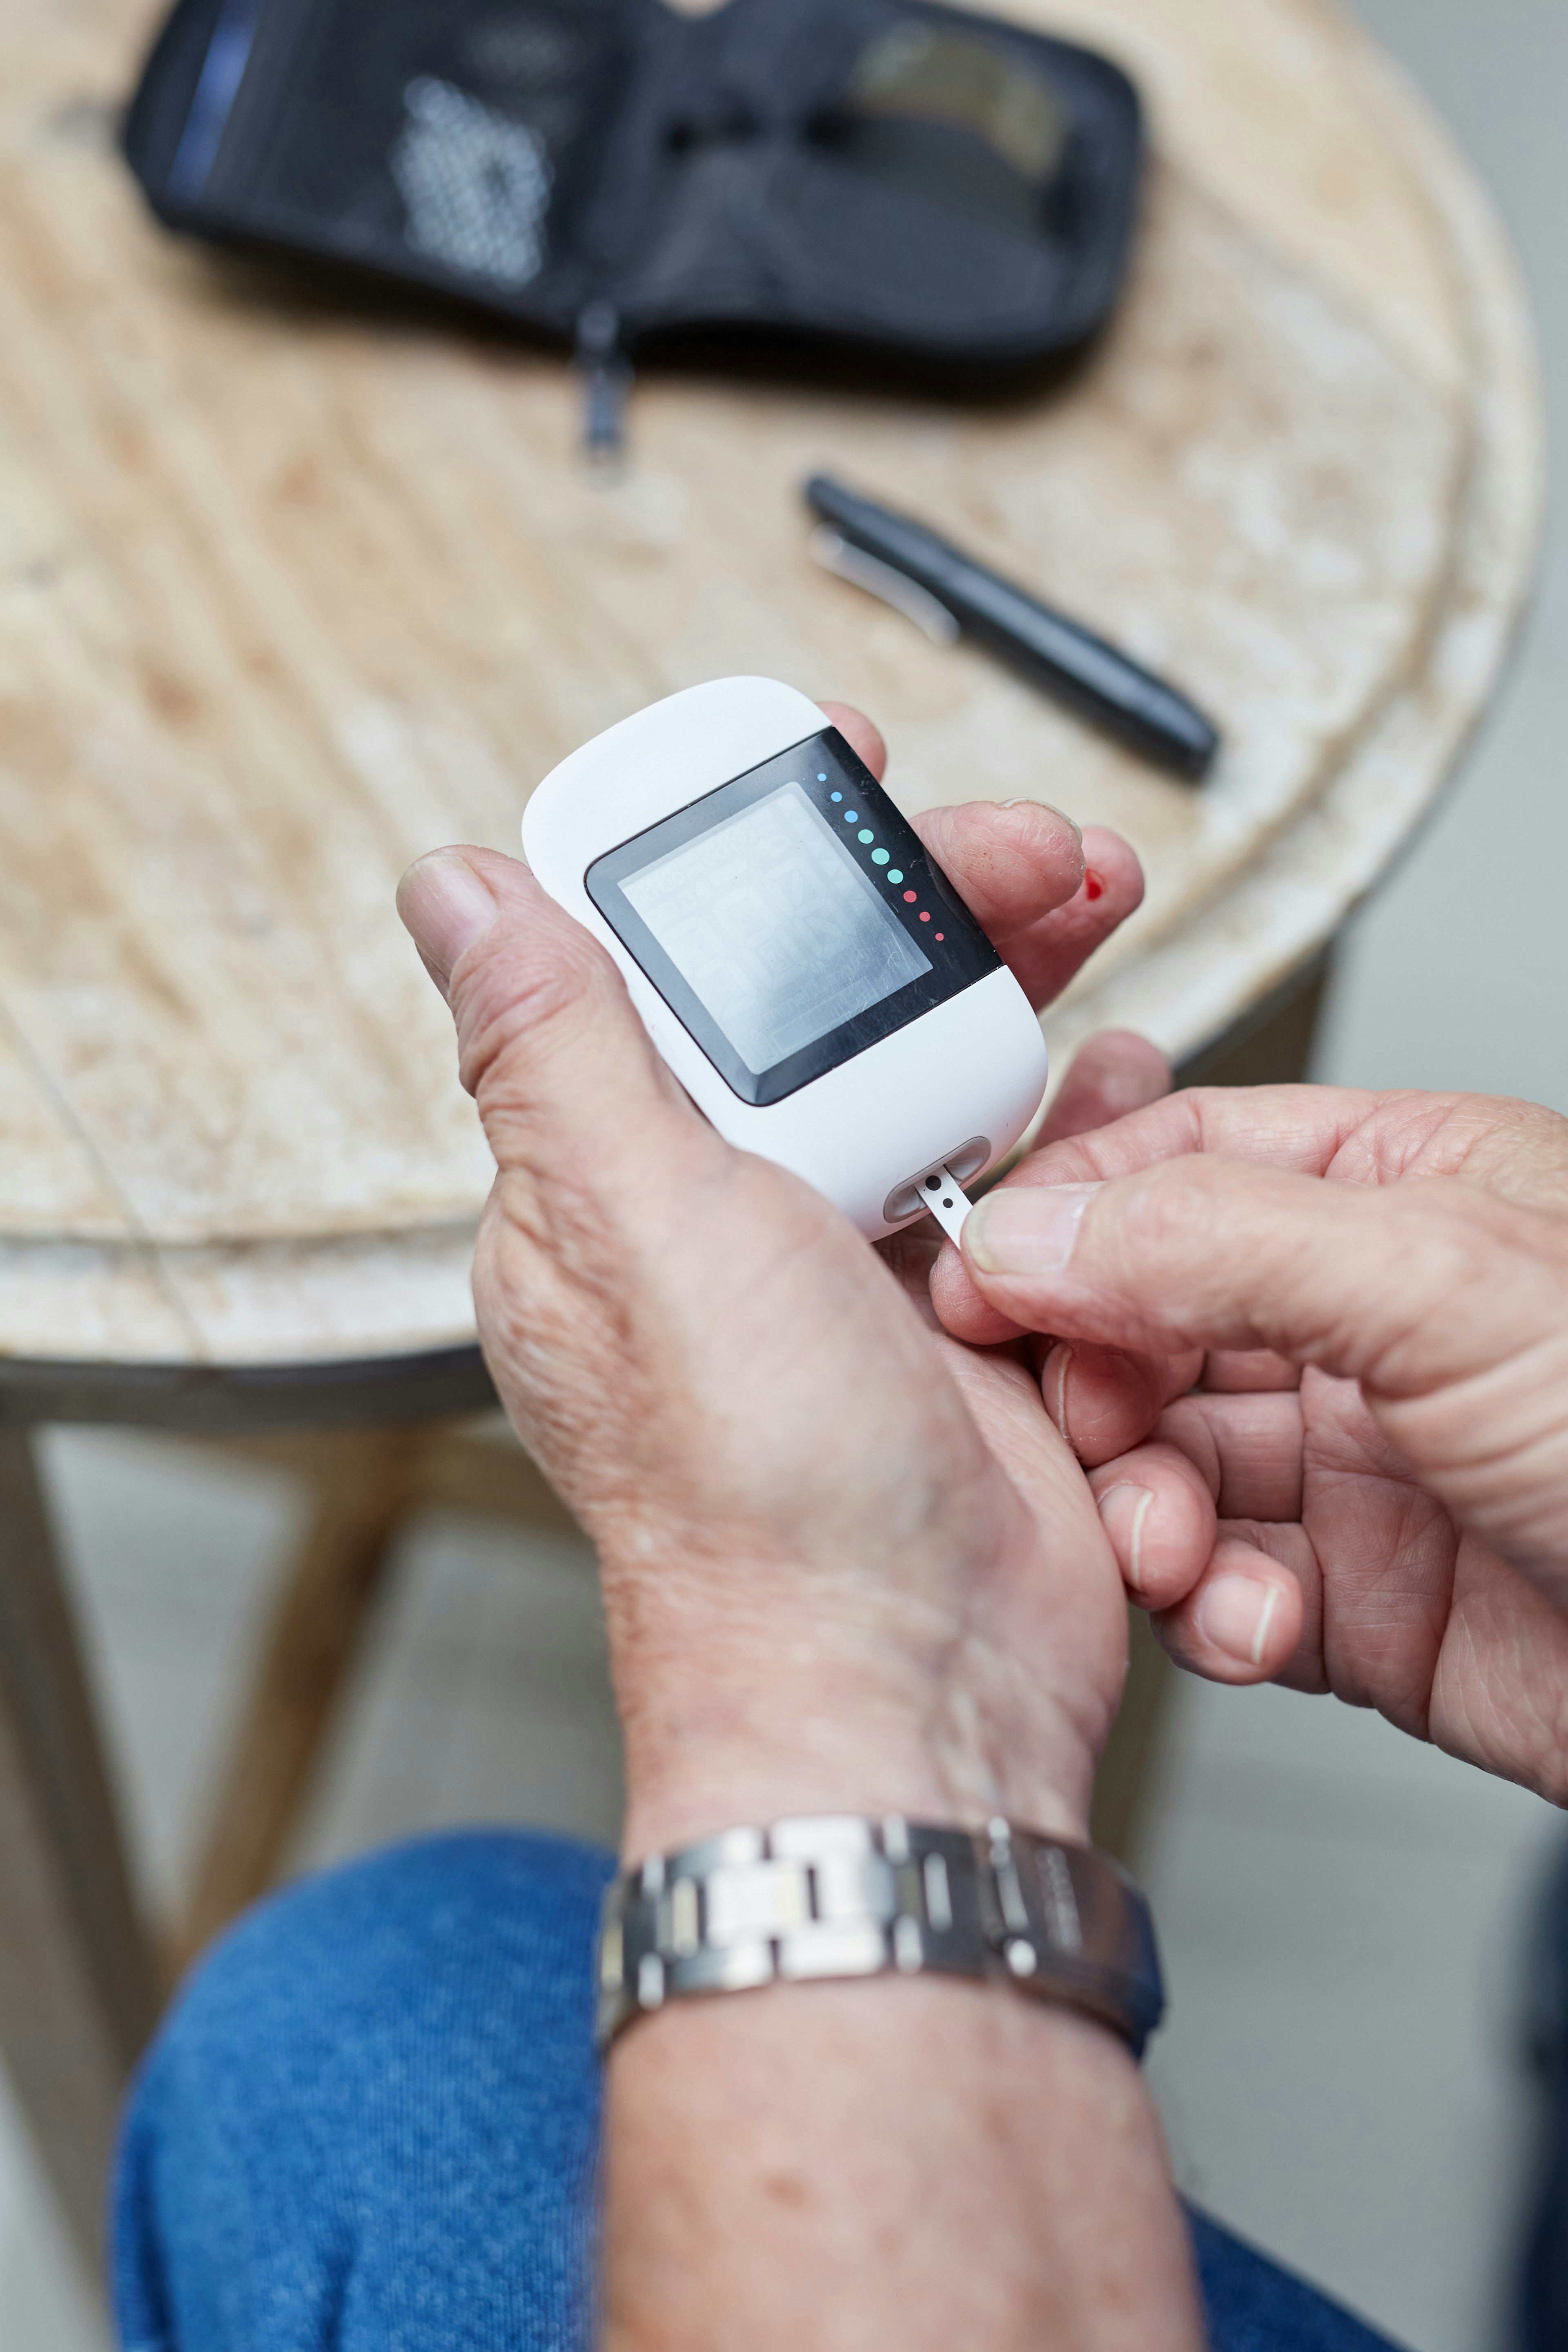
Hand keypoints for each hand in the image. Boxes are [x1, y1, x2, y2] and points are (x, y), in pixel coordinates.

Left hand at [397, 704, 1166, 1853]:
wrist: (913, 1677)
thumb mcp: (635, 1224)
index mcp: (613, 1183)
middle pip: (825, 999)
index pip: (665, 965)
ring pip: (935, 1066)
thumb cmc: (755, 1487)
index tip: (837, 776)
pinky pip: (1026, 1169)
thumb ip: (554, 1047)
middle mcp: (727, 1213)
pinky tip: (1120, 1070)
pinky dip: (1079, 1114)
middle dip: (929, 902)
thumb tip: (453, 889)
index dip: (751, 860)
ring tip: (1096, 912)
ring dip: (1017, 983)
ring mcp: (853, 1260)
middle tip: (1027, 851)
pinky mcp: (966, 1310)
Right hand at [933, 1082, 1567, 1802]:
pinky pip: (1221, 1587)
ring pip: (1167, 1464)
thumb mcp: (1443, 1281)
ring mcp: (1358, 1462)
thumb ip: (1215, 1241)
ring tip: (1175, 1547)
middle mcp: (1364, 1318)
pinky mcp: (1358, 1601)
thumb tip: (1032, 1231)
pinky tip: (1248, 1621)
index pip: (1176, 1165)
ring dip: (1144, 1512)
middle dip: (1099, 1387)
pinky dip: (1208, 1610)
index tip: (978, 1281)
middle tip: (1092, 1433)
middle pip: (1145, 1323)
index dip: (1066, 1220)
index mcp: (1397, 1190)